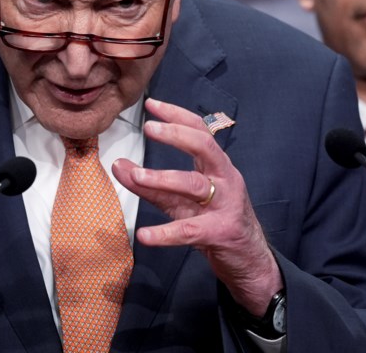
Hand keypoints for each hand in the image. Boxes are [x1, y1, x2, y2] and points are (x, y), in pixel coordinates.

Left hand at [112, 98, 281, 315]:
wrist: (248, 260)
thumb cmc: (213, 221)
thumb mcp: (179, 200)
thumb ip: (149, 184)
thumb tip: (117, 164)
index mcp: (216, 166)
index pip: (199, 131)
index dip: (177, 115)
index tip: (151, 104)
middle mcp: (225, 179)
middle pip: (204, 147)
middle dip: (177, 135)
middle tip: (149, 128)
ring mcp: (226, 205)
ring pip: (195, 185)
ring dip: (163, 178)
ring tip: (136, 175)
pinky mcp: (221, 232)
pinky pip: (191, 230)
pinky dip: (166, 233)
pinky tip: (145, 236)